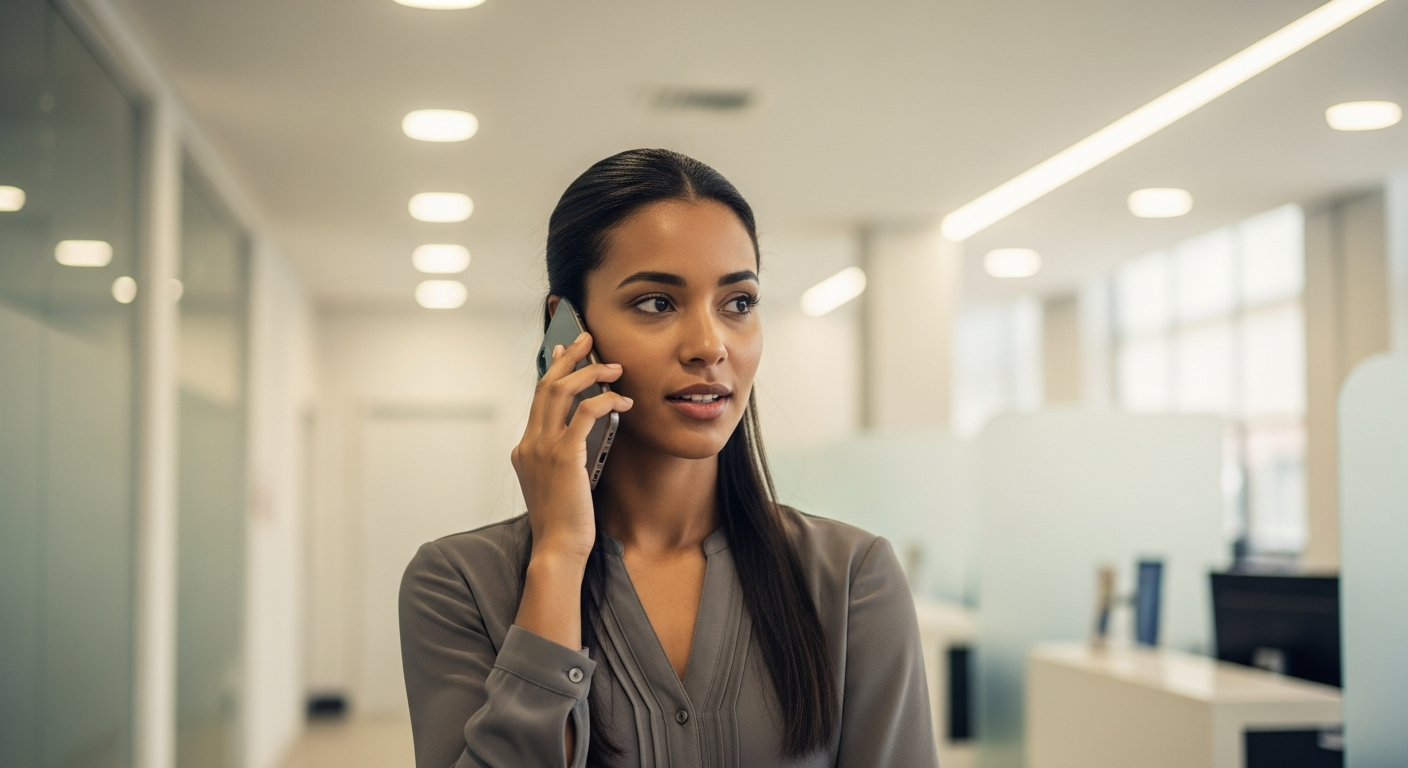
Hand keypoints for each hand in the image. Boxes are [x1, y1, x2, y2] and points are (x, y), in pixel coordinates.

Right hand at [511, 331, 632, 565]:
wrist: (558, 548)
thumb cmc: (564, 523)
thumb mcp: (558, 484)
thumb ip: (563, 459)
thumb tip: (582, 439)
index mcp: (524, 449)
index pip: (538, 399)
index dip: (553, 370)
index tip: (564, 350)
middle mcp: (528, 444)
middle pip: (546, 385)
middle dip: (568, 357)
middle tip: (587, 338)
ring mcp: (543, 448)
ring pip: (561, 391)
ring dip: (589, 372)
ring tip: (614, 366)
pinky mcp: (564, 455)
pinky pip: (585, 413)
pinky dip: (605, 400)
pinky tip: (623, 402)